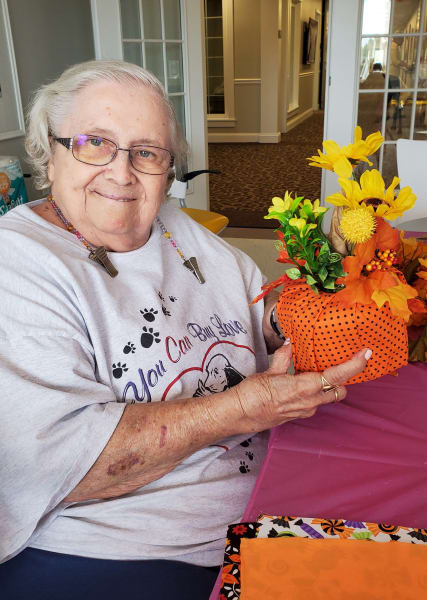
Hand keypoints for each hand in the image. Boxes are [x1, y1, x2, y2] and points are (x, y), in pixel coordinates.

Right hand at [232, 344, 370, 432]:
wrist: (239, 415)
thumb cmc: (252, 393)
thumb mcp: (269, 371)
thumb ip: (284, 358)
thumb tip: (290, 343)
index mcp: (305, 388)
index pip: (337, 377)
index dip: (354, 365)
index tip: (365, 354)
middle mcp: (310, 402)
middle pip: (340, 390)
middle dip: (344, 378)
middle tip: (340, 362)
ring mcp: (305, 411)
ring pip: (329, 398)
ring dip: (329, 385)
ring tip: (319, 370)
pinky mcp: (298, 415)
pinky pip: (316, 402)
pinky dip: (317, 392)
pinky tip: (304, 382)